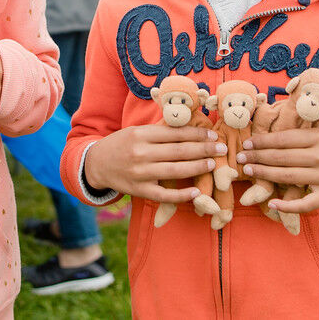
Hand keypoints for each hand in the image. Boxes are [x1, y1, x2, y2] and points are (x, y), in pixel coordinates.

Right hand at [84, 125, 226, 202]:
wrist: (96, 164)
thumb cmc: (121, 144)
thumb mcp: (136, 131)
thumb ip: (160, 131)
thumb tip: (189, 124)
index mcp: (141, 135)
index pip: (175, 134)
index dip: (196, 134)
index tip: (212, 135)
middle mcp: (140, 153)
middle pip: (179, 151)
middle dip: (204, 149)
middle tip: (222, 148)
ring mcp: (140, 174)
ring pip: (175, 171)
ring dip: (197, 167)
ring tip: (213, 164)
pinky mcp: (139, 191)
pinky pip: (164, 195)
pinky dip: (181, 195)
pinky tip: (196, 192)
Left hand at [238, 125, 318, 213]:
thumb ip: (308, 129)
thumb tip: (278, 124)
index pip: (284, 139)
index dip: (263, 142)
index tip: (248, 144)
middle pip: (282, 158)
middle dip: (258, 158)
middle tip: (240, 158)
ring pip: (289, 177)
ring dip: (265, 175)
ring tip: (249, 172)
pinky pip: (307, 203)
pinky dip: (288, 206)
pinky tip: (272, 204)